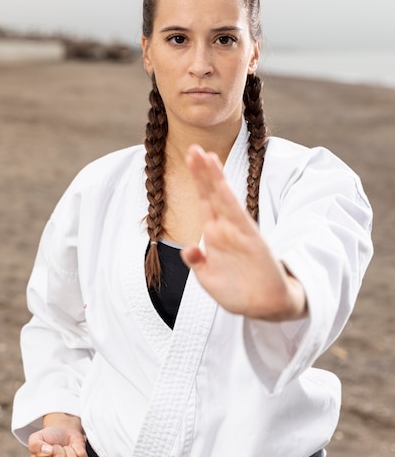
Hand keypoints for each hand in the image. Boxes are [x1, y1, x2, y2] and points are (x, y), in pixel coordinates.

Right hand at [28, 413, 88, 456]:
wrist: (63, 435)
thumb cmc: (48, 439)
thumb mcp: (36, 438)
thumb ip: (35, 445)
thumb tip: (47, 451)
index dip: (48, 450)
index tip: (47, 448)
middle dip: (59, 448)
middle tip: (57, 448)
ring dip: (69, 449)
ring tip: (64, 450)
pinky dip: (79, 449)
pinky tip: (73, 451)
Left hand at [181, 145, 306, 321]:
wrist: (266, 308)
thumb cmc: (238, 293)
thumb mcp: (209, 279)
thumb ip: (198, 262)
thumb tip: (189, 249)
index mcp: (214, 235)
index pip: (204, 201)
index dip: (198, 180)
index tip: (190, 157)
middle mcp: (225, 229)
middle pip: (211, 194)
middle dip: (202, 172)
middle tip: (193, 148)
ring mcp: (238, 233)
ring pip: (223, 200)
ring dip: (214, 178)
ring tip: (206, 156)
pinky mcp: (251, 240)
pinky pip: (237, 217)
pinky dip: (228, 201)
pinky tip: (220, 185)